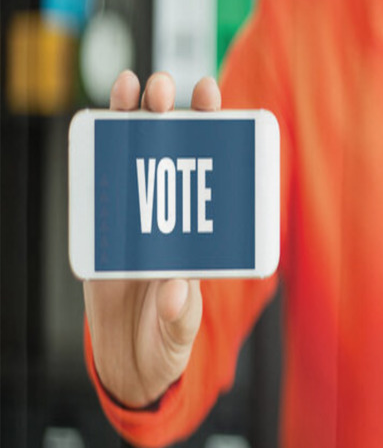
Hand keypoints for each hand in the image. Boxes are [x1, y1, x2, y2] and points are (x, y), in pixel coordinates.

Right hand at [83, 70, 220, 407]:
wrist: (124, 360)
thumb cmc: (162, 346)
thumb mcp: (176, 338)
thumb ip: (178, 319)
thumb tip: (176, 291)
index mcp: (202, 240)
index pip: (214, 182)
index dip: (218, 141)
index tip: (218, 103)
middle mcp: (171, 222)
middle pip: (176, 159)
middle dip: (175, 116)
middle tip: (170, 88)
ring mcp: (135, 222)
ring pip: (136, 160)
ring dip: (135, 119)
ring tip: (135, 87)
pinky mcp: (102, 230)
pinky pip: (101, 185)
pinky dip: (99, 152)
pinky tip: (100, 120)